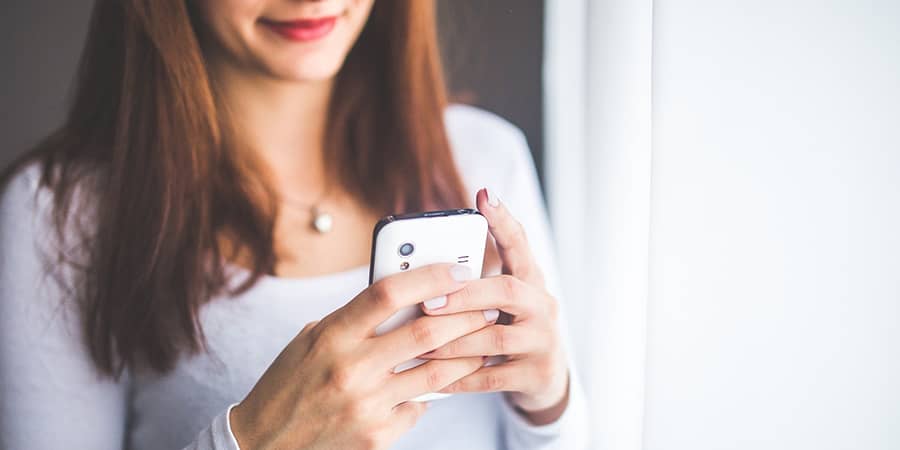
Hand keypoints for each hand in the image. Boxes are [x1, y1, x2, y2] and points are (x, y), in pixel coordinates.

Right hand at [230, 263, 497, 449]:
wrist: (265, 446)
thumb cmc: (289, 385)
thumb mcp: (311, 341)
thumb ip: (354, 320)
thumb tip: (405, 297)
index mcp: (331, 335)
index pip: (388, 293)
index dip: (429, 276)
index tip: (457, 269)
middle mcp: (350, 368)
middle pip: (425, 332)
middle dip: (465, 316)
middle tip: (486, 306)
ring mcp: (366, 405)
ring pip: (436, 374)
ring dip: (466, 356)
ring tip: (483, 343)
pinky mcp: (377, 436)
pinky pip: (419, 407)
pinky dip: (432, 394)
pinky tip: (441, 384)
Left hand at [419, 188, 569, 423]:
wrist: (545, 379)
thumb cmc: (509, 330)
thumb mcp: (499, 303)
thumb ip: (472, 285)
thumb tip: (419, 269)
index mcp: (530, 280)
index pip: (519, 243)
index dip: (503, 220)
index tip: (484, 195)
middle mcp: (543, 305)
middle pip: (507, 291)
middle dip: (465, 295)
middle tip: (428, 302)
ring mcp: (543, 340)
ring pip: (496, 338)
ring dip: (454, 341)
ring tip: (421, 344)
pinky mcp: (537, 373)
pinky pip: (493, 377)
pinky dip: (461, 377)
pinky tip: (435, 379)